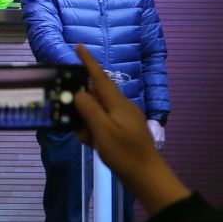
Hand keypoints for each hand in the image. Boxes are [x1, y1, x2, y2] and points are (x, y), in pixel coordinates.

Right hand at [71, 46, 190, 214]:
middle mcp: (122, 106)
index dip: (89, 62)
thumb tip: (78, 93)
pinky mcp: (125, 129)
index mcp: (118, 104)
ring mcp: (125, 118)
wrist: (146, 174)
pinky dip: (94, 129)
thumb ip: (89, 109)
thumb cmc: (124, 152)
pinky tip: (93, 143)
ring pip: (98, 111)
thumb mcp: (101, 130)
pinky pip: (103, 122)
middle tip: (76, 126)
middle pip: (95, 96)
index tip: (79, 47)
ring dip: (87, 122)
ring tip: (86, 140)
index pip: (100, 78)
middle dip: (81, 106)